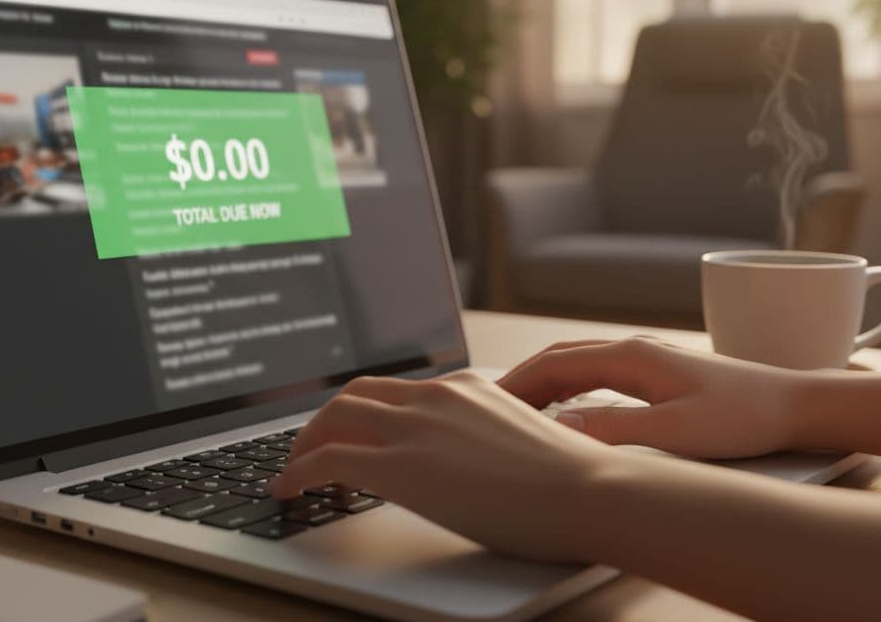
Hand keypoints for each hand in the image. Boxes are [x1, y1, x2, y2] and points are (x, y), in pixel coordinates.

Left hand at [270, 370, 628, 561]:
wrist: (590, 493)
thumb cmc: (573, 483)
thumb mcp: (523, 442)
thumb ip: (489, 438)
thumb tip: (478, 462)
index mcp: (465, 388)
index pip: (395, 389)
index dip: (362, 411)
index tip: (349, 432)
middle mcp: (436, 396)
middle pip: (354, 395)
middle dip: (323, 422)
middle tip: (309, 450)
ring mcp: (416, 427)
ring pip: (334, 419)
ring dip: (305, 444)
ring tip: (294, 471)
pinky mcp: (401, 465)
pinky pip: (327, 460)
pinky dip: (298, 472)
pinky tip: (289, 490)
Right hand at [498, 337, 808, 458]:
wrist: (793, 406)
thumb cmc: (741, 419)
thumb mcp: (675, 435)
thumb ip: (614, 431)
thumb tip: (558, 429)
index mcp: (630, 357)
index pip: (551, 365)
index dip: (513, 386)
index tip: (483, 409)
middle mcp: (632, 349)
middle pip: (556, 357)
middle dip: (517, 381)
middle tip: (485, 411)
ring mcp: (644, 357)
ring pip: (574, 362)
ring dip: (540, 382)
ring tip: (513, 411)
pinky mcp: (657, 372)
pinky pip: (594, 372)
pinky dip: (565, 385)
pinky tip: (562, 409)